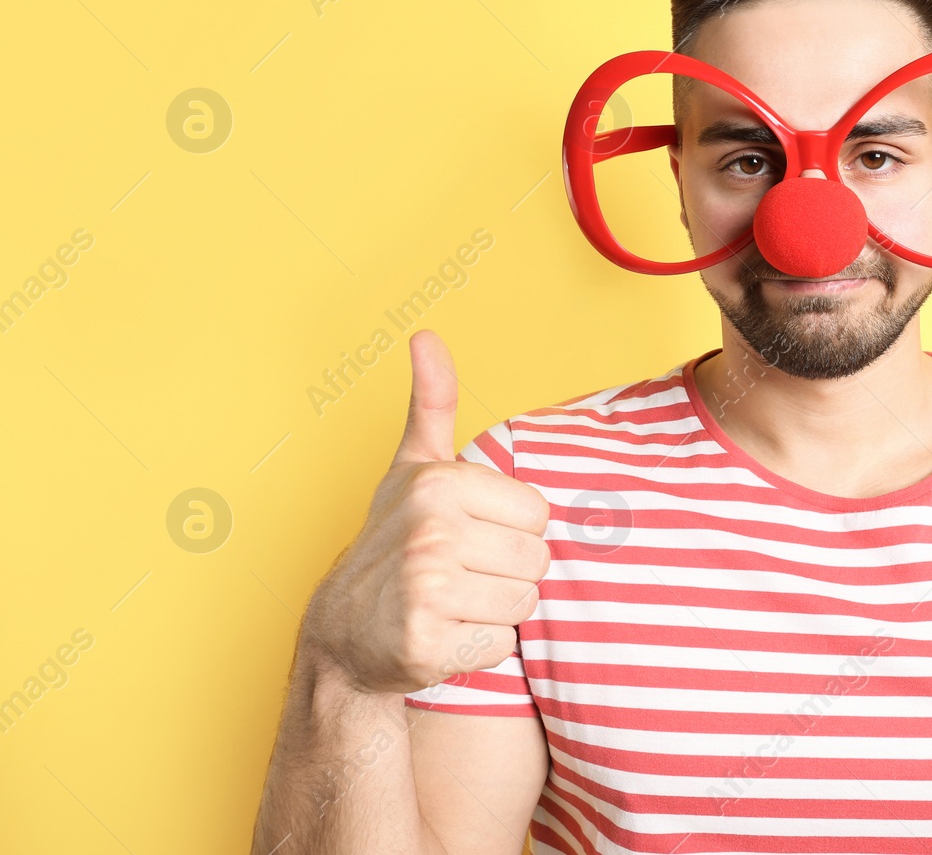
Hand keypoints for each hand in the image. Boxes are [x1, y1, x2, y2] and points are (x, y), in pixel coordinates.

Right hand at [305, 329, 549, 694]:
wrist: (342, 634)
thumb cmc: (391, 543)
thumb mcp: (411, 467)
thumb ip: (431, 402)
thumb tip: (426, 335)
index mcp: (438, 483)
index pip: (539, 514)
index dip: (511, 529)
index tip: (469, 534)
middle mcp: (430, 531)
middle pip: (537, 560)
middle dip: (507, 573)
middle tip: (460, 574)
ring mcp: (426, 589)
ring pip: (525, 603)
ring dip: (497, 611)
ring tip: (453, 602)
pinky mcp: (427, 644)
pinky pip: (503, 646)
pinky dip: (480, 648)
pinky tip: (444, 635)